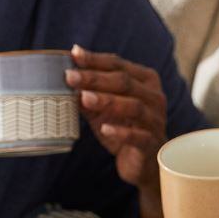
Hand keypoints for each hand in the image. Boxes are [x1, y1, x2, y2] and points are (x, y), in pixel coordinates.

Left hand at [67, 46, 168, 190]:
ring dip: (107, 101)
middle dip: (95, 78)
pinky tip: (104, 129)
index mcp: (144, 81)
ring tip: (84, 98)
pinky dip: (121, 132)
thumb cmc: (124, 128)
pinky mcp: (152, 143)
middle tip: (69, 76)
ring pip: (133, 106)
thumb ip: (87, 94)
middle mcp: (154, 97)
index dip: (95, 59)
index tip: (73, 54)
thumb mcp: (103, 109)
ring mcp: (155, 120)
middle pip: (124, 82)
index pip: (118, 64)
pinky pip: (138, 136)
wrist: (144, 163)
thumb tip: (63, 80)